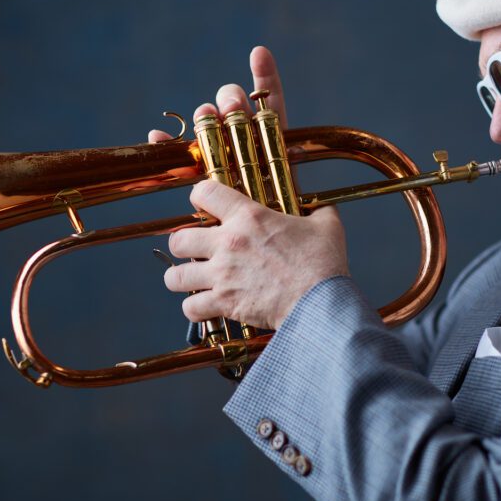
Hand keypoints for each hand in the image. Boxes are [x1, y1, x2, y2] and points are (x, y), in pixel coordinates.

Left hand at [150, 45, 348, 328]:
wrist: (320, 302)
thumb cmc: (323, 264)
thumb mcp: (326, 226)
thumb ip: (317, 212)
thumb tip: (321, 210)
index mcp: (249, 217)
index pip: (204, 192)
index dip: (201, 196)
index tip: (205, 204)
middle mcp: (227, 243)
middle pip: (178, 239)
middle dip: (184, 245)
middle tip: (196, 249)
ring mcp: (222, 275)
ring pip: (174, 276)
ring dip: (182, 278)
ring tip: (193, 279)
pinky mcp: (224, 303)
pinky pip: (190, 307)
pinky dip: (195, 308)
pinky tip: (205, 305)